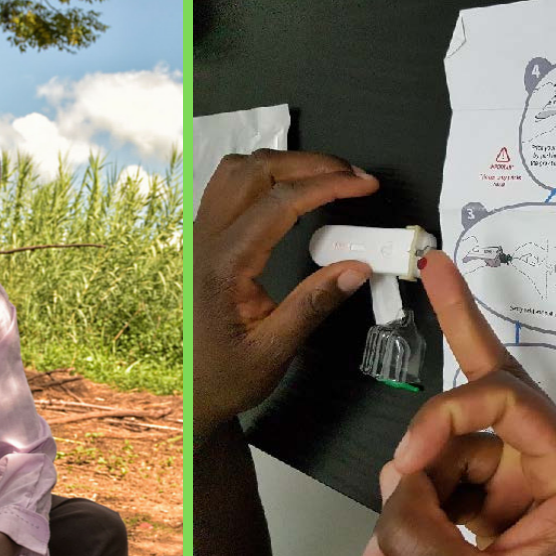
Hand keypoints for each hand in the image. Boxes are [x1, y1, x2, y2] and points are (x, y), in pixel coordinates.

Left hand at [193, 149, 378, 437]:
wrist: (190, 391)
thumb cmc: (227, 375)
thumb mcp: (275, 350)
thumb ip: (314, 304)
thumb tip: (358, 267)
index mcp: (224, 265)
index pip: (279, 202)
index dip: (327, 185)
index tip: (365, 184)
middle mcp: (205, 241)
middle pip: (256, 171)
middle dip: (310, 164)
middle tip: (355, 176)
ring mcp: (199, 236)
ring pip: (238, 170)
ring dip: (286, 163)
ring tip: (329, 177)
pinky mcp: (202, 238)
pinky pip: (229, 186)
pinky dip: (266, 175)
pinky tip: (294, 189)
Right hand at [361, 251, 555, 555]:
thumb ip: (418, 531)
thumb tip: (393, 486)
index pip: (500, 398)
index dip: (439, 421)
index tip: (405, 466)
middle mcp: (548, 467)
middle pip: (480, 395)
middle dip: (450, 339)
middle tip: (434, 269)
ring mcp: (520, 490)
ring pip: (443, 459)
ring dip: (405, 500)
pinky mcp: (495, 514)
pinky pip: (439, 493)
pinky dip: (410, 521)